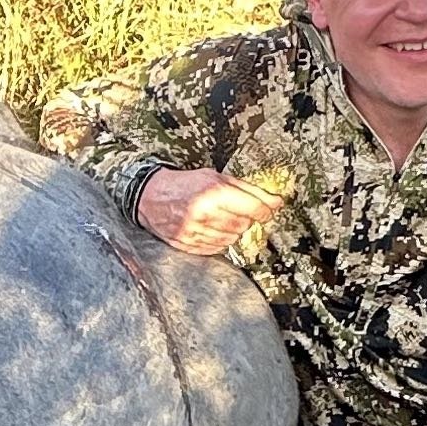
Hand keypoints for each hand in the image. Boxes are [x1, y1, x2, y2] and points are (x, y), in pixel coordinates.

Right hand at [139, 168, 275, 256]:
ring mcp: (196, 232)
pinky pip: (218, 248)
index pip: (254, 208)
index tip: (270, 209)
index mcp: (213, 192)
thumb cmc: (185, 185)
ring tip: (220, 217)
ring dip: (233, 229)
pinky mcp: (189, 245)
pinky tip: (211, 228)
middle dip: (246, 218)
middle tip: (237, 209)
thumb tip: (276, 201)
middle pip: (245, 224)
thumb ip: (247, 189)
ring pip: (232, 238)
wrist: (150, 198)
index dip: (266, 210)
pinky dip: (220, 239)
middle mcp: (205, 213)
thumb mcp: (216, 177)